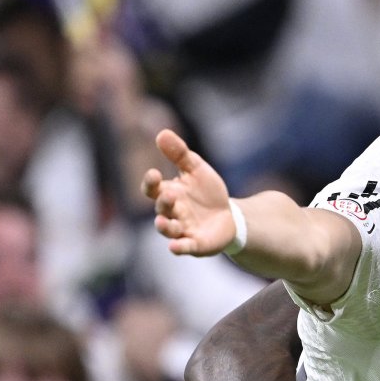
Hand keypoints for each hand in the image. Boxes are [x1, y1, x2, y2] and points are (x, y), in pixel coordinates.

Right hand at [140, 129, 234, 255]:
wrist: (229, 216)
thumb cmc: (207, 192)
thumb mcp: (196, 169)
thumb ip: (179, 154)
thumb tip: (162, 133)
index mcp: (168, 193)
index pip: (152, 188)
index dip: (150, 182)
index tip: (154, 173)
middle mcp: (171, 213)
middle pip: (161, 209)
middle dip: (163, 202)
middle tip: (169, 194)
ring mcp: (182, 229)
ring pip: (168, 230)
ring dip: (164, 227)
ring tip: (162, 222)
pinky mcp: (195, 244)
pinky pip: (184, 247)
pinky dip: (179, 247)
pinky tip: (175, 247)